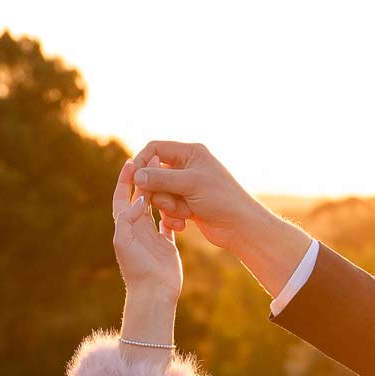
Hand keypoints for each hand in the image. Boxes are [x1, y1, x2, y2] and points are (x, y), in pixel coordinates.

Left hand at [111, 158, 180, 306]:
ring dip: (161, 191)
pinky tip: (181, 197)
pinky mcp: (166, 244)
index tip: (132, 161)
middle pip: (139, 197)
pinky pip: (170, 222)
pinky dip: (174, 210)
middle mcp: (137, 228)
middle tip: (155, 161)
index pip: (122, 197)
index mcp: (125, 226)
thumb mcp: (125, 242)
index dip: (125, 179)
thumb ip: (128, 219)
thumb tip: (139, 198)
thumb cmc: (137, 270)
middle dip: (145, 179)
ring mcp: (152, 236)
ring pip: (156, 207)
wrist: (153, 293)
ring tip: (169, 174)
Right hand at [128, 140, 263, 246]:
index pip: (155, 148)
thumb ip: (161, 178)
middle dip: (158, 191)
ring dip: (168, 206)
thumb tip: (136, 175)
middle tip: (168, 202)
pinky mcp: (186, 204)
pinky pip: (167, 208)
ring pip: (159, 193)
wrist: (240, 226)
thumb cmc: (221, 199)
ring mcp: (185, 186)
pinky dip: (172, 216)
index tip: (134, 177)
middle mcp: (187, 167)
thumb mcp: (190, 184)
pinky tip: (184, 223)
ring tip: (185, 213)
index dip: (142, 161)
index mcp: (190, 152)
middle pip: (153, 174)